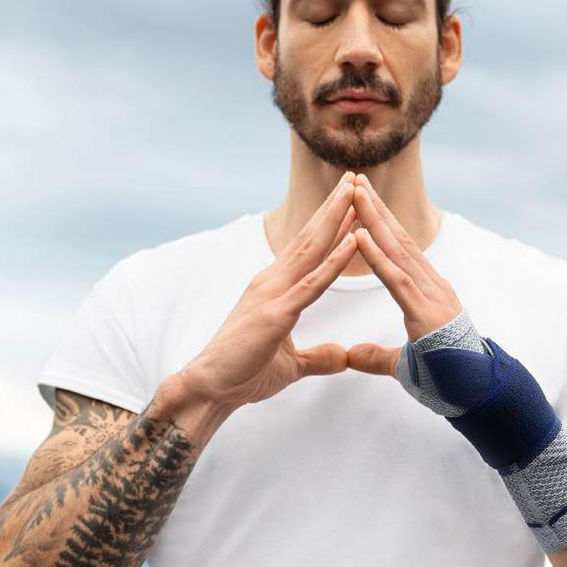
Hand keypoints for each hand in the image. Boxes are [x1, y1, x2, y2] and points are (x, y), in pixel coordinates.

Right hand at [176, 173, 360, 407]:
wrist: (210, 389)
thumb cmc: (244, 374)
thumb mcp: (293, 364)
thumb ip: (319, 357)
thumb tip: (342, 355)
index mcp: (275, 289)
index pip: (308, 249)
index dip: (330, 224)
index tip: (350, 200)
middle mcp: (272, 282)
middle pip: (310, 238)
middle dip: (334, 207)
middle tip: (355, 177)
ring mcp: (272, 295)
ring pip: (312, 250)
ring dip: (336, 219)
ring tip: (356, 192)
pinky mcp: (275, 315)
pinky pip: (312, 284)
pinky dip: (335, 261)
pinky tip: (354, 240)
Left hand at [343, 173, 466, 376]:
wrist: (479, 395)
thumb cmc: (447, 380)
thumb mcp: (404, 365)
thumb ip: (378, 356)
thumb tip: (354, 355)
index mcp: (428, 292)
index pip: (401, 250)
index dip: (381, 223)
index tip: (362, 200)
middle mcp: (432, 286)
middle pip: (399, 239)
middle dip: (376, 208)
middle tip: (355, 179)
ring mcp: (431, 296)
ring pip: (398, 250)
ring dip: (374, 219)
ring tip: (355, 193)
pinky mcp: (425, 312)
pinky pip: (396, 279)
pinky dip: (376, 256)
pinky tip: (359, 236)